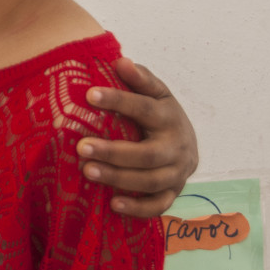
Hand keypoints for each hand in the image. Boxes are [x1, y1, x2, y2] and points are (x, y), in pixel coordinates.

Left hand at [76, 57, 198, 217]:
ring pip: (149, 181)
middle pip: (146, 154)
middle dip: (113, 152)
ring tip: (87, 171)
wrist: (188, 143)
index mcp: (169, 116)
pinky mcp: (174, 192)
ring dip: (118, 178)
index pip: (144, 107)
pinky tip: (112, 204)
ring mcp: (177, 172)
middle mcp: (176, 146)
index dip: (118, 101)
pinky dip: (137, 208)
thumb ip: (139, 79)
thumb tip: (120, 62)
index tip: (89, 95)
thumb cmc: (160, 114)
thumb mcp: (156, 92)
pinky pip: (158, 205)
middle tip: (81, 147)